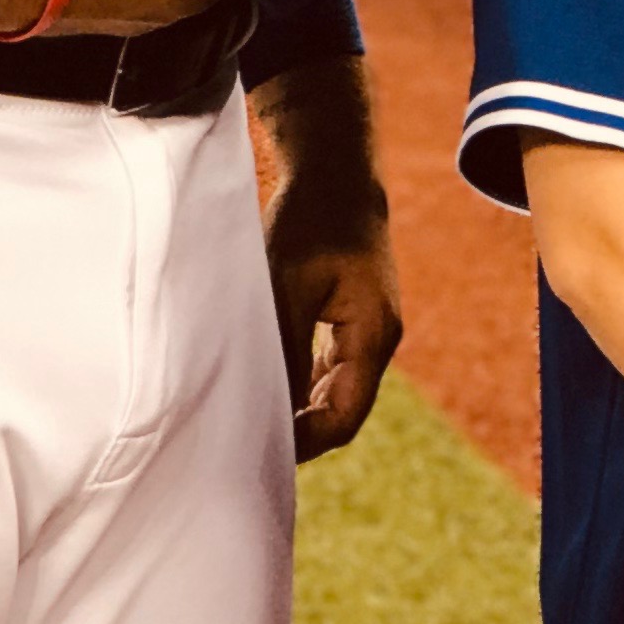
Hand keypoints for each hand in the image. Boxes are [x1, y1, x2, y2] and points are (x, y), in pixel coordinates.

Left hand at [252, 57, 402, 461]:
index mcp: (373, 336)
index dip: (303, 444)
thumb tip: (270, 410)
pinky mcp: (353, 317)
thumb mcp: (287, 286)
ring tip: (250, 425)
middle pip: (343, 412)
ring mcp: (368, 329)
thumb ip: (284, 349)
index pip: (343, 418)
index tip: (256, 454)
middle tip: (245, 449)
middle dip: (300, 435)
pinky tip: (266, 387)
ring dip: (300, 410)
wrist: (335, 170)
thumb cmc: (310, 220)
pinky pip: (331, 367)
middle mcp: (379, 339)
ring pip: (336, 391)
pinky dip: (302, 383)